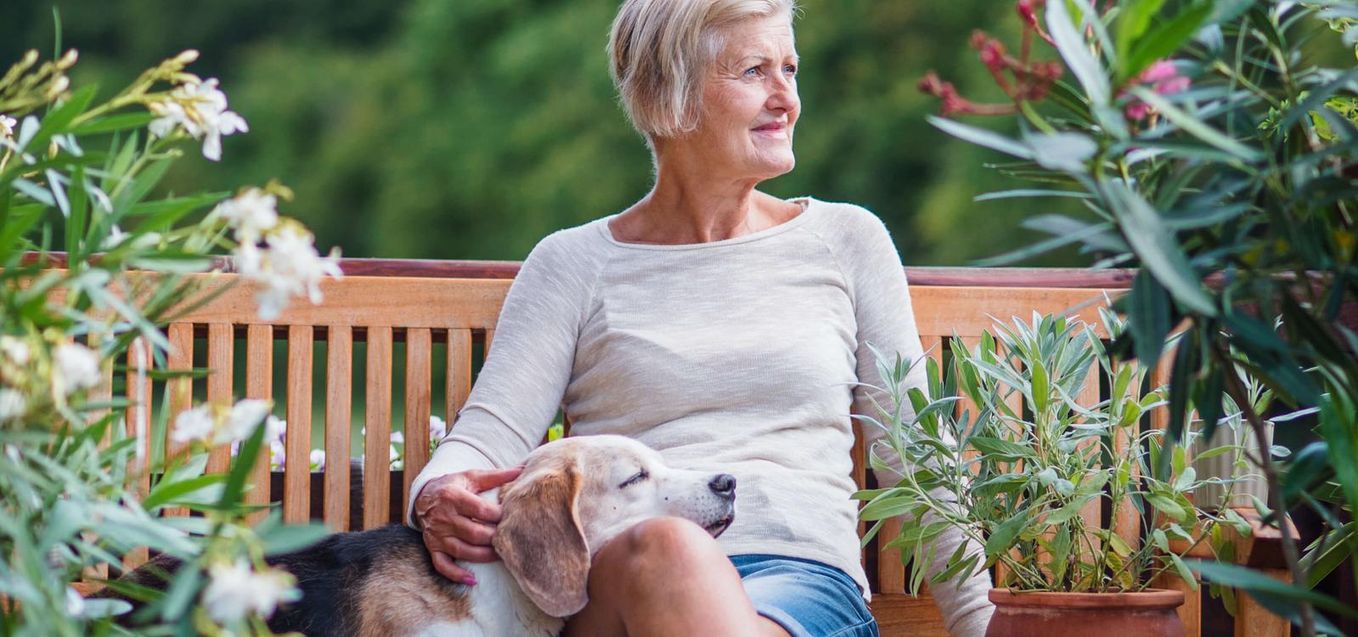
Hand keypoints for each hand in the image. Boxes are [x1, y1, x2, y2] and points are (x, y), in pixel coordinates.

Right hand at [414, 466, 523, 584]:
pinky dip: (456, 575)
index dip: (498, 515)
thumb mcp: (471, 476)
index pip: (481, 510)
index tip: (512, 517)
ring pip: (462, 550)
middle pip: (474, 533)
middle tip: (510, 539)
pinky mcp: (433, 548)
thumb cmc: (453, 486)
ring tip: (501, 556)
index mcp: (453, 497)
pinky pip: (442, 565)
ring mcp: (437, 535)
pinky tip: (472, 580)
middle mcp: (444, 518)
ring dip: (484, 556)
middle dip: (494, 538)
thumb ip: (496, 476)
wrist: (423, 496)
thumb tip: (522, 469)